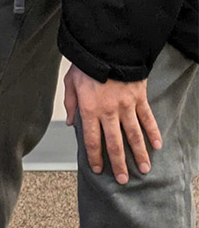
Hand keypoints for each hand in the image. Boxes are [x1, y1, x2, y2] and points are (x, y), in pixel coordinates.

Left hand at [64, 64, 160, 183]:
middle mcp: (109, 111)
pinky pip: (147, 118)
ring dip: (139, 153)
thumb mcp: (70, 82)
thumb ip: (70, 104)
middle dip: (119, 163)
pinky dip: (153, 132)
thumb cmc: (86, 64)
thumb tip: (71, 123)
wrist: (106, 47)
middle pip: (115, 143)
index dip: (95, 157)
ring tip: (144, 169)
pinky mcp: (139, 98)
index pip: (92, 140)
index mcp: (89, 109)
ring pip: (133, 135)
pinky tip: (157, 145)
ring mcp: (126, 105)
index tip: (98, 169)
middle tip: (123, 179)